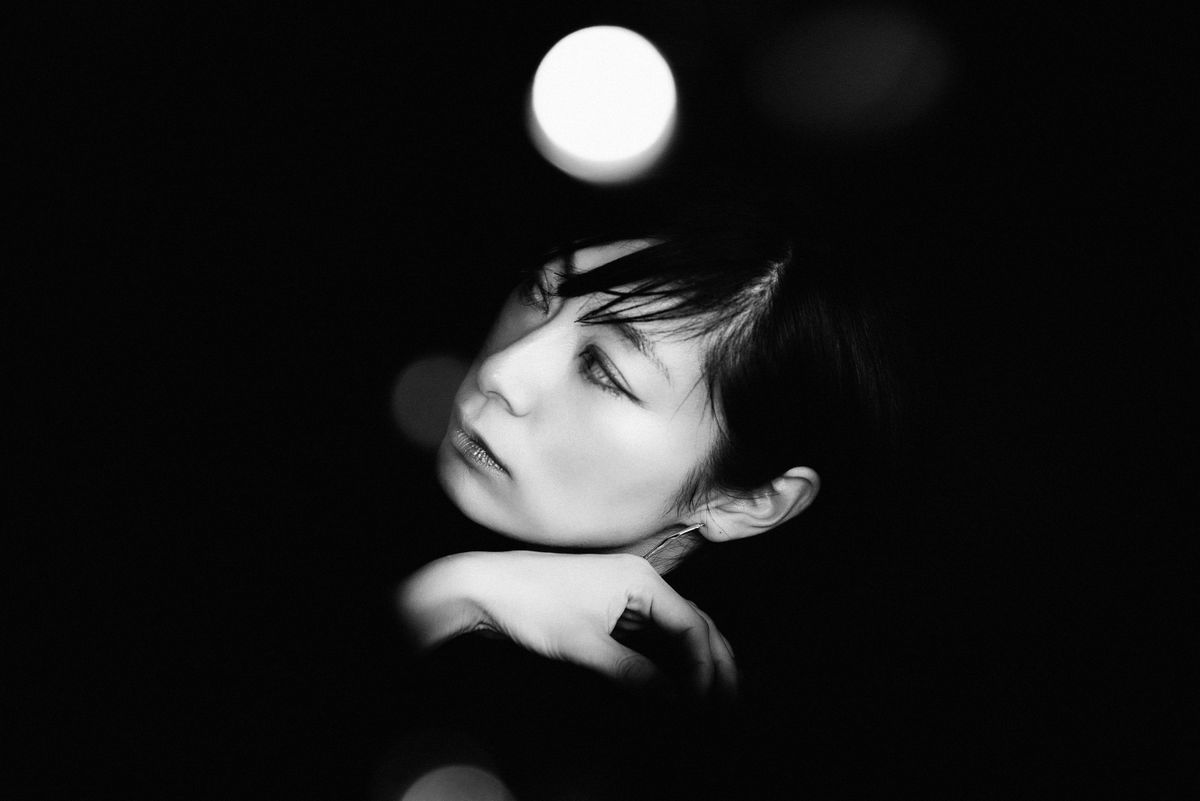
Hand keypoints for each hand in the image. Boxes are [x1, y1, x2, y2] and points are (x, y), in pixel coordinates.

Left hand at [397, 551, 736, 698]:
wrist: (483, 587)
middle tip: (728, 705)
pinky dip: (668, 659)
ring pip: (676, 630)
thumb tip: (675, 701)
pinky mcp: (609, 607)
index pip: (693, 627)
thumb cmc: (530, 605)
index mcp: (641, 581)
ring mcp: (625, 593)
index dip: (706, 670)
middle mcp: (639, 581)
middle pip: (694, 624)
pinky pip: (652, 634)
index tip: (707, 706)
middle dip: (715, 664)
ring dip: (694, 663)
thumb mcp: (585, 646)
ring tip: (710, 698)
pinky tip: (673, 684)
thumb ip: (634, 674)